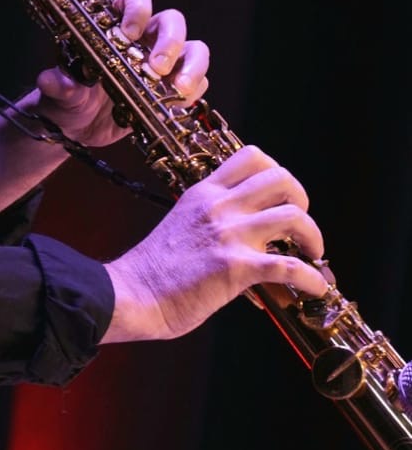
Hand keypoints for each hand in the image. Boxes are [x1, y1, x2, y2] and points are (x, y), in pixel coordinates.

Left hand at [34, 0, 210, 147]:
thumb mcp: (58, 94)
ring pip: (193, 49)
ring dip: (192, 67)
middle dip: (170, 42)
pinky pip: (197, 82)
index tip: (128, 34)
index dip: (137, 10)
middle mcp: (143, 39)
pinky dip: (192, 92)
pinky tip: (178, 105)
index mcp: (114, 26)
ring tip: (177, 91)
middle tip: (156, 69)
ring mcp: (161, 63)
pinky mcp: (172, 89)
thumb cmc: (66, 100)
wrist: (76, 128)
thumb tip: (51, 80)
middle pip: (171, 22)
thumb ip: (58, 86)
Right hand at [103, 144, 329, 341]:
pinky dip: (313, 279)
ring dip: (313, 237)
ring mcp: (229, 235)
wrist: (133, 294)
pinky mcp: (236, 267)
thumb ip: (211, 218)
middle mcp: (220, 206)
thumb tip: (245, 231)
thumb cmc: (153, 268)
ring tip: (311, 254)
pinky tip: (316, 288)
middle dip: (301, 200)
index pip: (251, 156)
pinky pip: (290, 267)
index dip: (277, 172)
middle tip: (299, 225)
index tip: (280, 196)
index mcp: (204, 193)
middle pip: (282, 179)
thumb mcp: (182, 223)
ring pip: (294, 217)